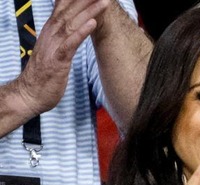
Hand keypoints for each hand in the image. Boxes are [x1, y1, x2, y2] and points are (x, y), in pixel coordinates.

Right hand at [16, 0, 108, 117]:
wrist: (29, 94)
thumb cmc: (44, 75)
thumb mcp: (53, 51)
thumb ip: (62, 37)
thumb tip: (71, 27)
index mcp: (50, 32)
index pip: (63, 9)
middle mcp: (50, 35)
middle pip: (69, 12)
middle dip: (85, 0)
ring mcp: (53, 47)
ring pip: (71, 24)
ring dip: (89, 12)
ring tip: (103, 1)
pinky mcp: (57, 60)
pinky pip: (70, 43)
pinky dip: (81, 32)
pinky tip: (92, 23)